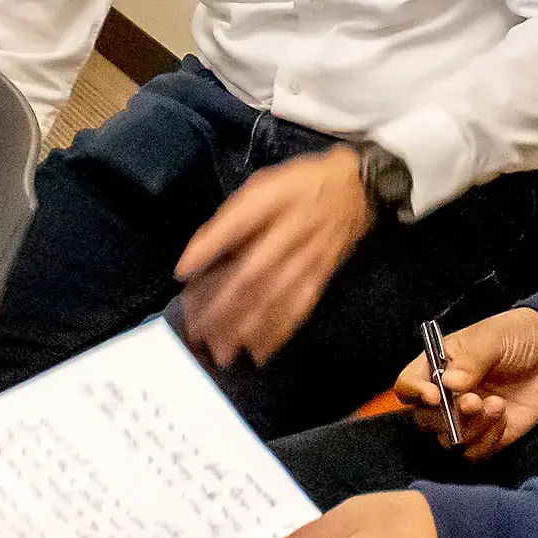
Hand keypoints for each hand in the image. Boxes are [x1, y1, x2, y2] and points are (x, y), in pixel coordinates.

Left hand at [175, 145, 373, 368]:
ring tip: (221, 349)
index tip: (182, 273)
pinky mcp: (321, 277)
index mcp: (272, 202)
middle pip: (252, 273)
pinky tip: (259, 351)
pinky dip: (278, 331)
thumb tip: (201, 252)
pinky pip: (298, 307)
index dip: (208, 248)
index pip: (236, 225)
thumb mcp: (263, 185)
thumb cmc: (298, 186)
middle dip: (221, 304)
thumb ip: (233, 217)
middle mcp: (291, 232)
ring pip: (274, 296)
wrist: (355, 190)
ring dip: (245, 325)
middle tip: (196, 329)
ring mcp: (308, 258)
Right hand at [392, 307, 537, 459]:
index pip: (407, 385)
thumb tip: (449, 383)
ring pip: (449, 439)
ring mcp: (467, 417)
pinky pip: (475, 452)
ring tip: (497, 405)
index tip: (435, 396)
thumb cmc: (517, 335)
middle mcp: (447, 395)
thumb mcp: (493, 338)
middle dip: (447, 416)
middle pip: (424, 419)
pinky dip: (487, 440)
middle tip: (473, 402)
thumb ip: (472, 360)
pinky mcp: (489, 433)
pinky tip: (504, 416)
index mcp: (438, 366)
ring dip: (471, 428)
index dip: (414, 394)